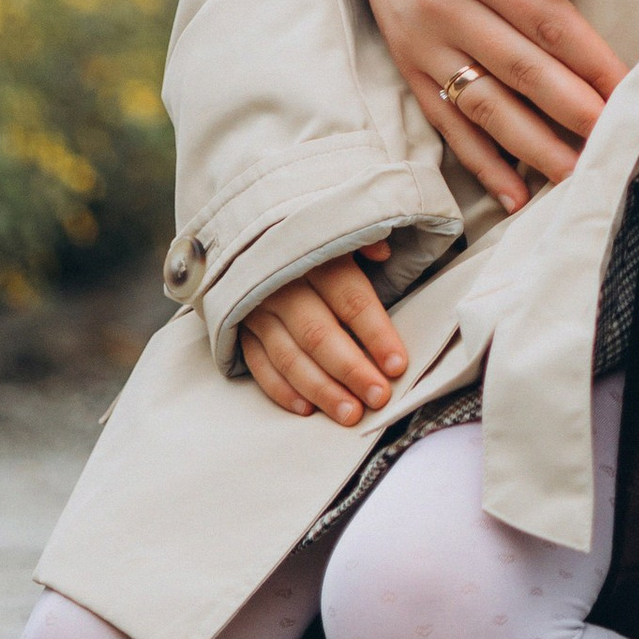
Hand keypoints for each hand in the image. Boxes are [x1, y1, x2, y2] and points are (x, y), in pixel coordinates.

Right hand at [239, 243, 406, 425]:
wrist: (246, 230)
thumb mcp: (339, 223)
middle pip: (319, 335)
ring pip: (289, 357)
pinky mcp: (240, 329)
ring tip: (350, 414)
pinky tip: (307, 409)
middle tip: (379, 397)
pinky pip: (258, 366)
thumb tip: (383, 253)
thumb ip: (363, 239)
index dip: (375, 333)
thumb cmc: (312, 235)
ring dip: (321, 389)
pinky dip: (281, 390)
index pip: (350, 299)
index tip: (397, 364)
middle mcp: (282, 285)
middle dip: (351, 370)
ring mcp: (257, 310)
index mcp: (314, 256)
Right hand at [352, 0, 621, 212]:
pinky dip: (477, 159)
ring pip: (483, 105)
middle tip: (618, 145)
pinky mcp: (403, 56)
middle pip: (521, 71)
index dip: (592, 62)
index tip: (631, 90)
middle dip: (574, 114)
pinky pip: (442, 118)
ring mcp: (417, 36)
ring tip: (577, 177)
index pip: (547, 22)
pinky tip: (512, 192)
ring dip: (532, 148)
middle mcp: (440, 3)